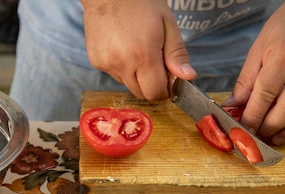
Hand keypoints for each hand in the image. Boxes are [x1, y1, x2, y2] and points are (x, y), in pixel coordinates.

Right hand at [81, 0, 195, 100]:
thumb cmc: (140, 2)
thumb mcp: (166, 24)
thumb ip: (177, 53)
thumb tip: (188, 77)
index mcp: (143, 55)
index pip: (156, 93)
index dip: (164, 89)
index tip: (167, 77)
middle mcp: (122, 64)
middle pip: (141, 93)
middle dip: (151, 83)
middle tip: (153, 60)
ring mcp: (106, 64)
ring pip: (127, 84)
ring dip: (136, 75)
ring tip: (136, 49)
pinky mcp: (96, 61)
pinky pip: (114, 74)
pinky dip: (121, 67)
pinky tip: (122, 46)